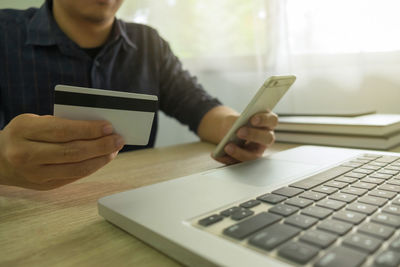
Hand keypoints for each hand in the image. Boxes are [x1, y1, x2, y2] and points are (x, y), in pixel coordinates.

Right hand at [0, 114, 124, 189]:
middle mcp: (26, 154)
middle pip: (72, 151)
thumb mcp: (33, 121)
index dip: (88, 129)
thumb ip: (61, 123)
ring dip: (100, 159)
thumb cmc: (23, 134)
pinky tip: (102, 159)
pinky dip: (91, 167)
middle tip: (118, 139)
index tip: (108, 127)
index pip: (63, 130)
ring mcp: (35, 174)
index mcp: (24, 131)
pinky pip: (74, 176)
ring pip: (76, 168)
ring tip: (114, 149)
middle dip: (100, 145)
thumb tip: (97, 128)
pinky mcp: (44, 186)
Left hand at [215, 111, 277, 163]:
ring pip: (254, 156)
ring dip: (240, 152)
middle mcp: (265, 138)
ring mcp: (257, 151)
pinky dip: (225, 158)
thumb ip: (237, 121)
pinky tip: (216, 154)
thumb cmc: (236, 123)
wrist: (228, 130)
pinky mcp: (246, 160)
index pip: (272, 120)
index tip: (252, 119)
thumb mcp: (236, 118)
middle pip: (267, 138)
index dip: (264, 120)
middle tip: (239, 132)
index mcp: (266, 124)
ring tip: (227, 147)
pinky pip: (238, 162)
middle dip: (253, 135)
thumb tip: (234, 127)